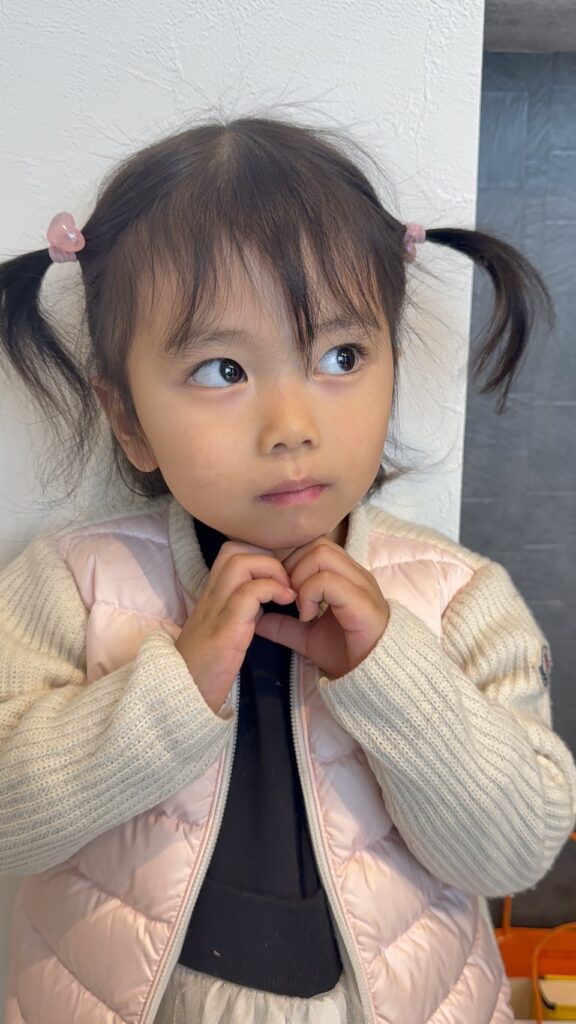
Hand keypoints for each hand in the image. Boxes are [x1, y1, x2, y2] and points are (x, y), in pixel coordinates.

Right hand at [175, 542, 296, 712]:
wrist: (182, 699)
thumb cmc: (206, 669)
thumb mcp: (225, 631)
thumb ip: (242, 610)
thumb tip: (266, 596)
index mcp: (212, 596)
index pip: (231, 552)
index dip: (260, 555)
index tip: (280, 578)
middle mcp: (210, 596)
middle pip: (234, 549)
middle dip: (267, 557)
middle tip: (286, 582)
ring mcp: (215, 610)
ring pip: (240, 562)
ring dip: (271, 570)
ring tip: (288, 592)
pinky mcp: (224, 629)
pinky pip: (249, 593)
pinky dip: (272, 590)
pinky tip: (286, 603)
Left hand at [254, 537, 389, 678]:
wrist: (373, 678)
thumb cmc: (346, 653)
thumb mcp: (307, 637)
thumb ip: (284, 626)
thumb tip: (256, 618)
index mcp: (344, 576)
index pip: (314, 545)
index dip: (292, 562)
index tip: (283, 590)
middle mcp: (355, 574)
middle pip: (317, 543)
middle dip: (293, 566)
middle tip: (287, 596)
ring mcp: (361, 585)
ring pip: (322, 554)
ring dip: (301, 577)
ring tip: (298, 605)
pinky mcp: (363, 602)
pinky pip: (329, 580)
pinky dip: (310, 594)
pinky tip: (307, 616)